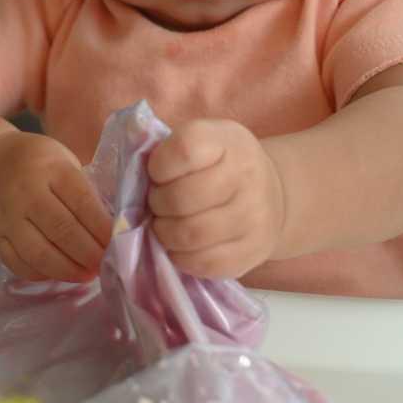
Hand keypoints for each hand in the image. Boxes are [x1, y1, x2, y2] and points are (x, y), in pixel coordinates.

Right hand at [0, 132, 112, 282]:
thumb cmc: (37, 162)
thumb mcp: (64, 161)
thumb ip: (84, 191)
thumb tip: (112, 230)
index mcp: (51, 169)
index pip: (82, 203)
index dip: (103, 229)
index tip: (118, 245)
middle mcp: (26, 192)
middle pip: (62, 231)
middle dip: (89, 254)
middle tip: (106, 266)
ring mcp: (7, 216)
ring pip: (38, 253)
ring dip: (67, 270)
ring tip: (86, 275)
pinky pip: (17, 263)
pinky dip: (40, 274)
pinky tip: (57, 273)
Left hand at [146, 119, 286, 278]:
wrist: (271, 194)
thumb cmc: (218, 165)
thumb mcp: (199, 141)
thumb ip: (166, 152)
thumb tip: (132, 183)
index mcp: (227, 140)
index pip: (183, 150)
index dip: (158, 167)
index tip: (157, 174)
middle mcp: (247, 175)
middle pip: (181, 198)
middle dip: (156, 205)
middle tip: (157, 205)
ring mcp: (255, 216)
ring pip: (190, 234)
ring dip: (165, 233)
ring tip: (165, 225)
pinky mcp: (254, 251)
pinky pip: (204, 263)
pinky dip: (182, 258)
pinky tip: (181, 246)